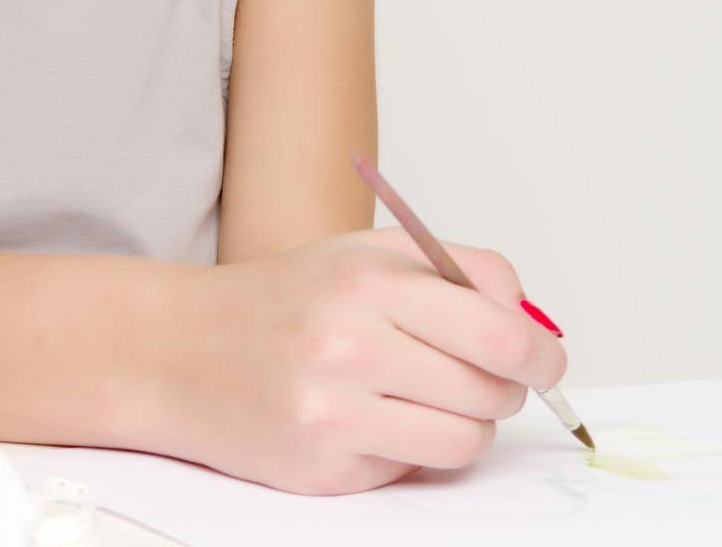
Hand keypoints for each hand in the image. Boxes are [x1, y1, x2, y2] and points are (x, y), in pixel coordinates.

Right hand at [132, 226, 567, 493]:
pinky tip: (365, 419)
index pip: (500, 328)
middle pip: (493, 388)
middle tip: (468, 373)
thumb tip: (534, 324)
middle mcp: (351, 340)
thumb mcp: (361, 255)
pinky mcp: (325, 464)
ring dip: (458, 424)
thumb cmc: (284, 300)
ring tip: (412, 396)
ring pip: (465, 438)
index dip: (539, 351)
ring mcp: (335, 408)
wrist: (180, 349)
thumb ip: (453, 273)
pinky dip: (407, 448)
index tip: (541, 358)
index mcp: (368, 278)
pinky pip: (415, 467)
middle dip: (498, 386)